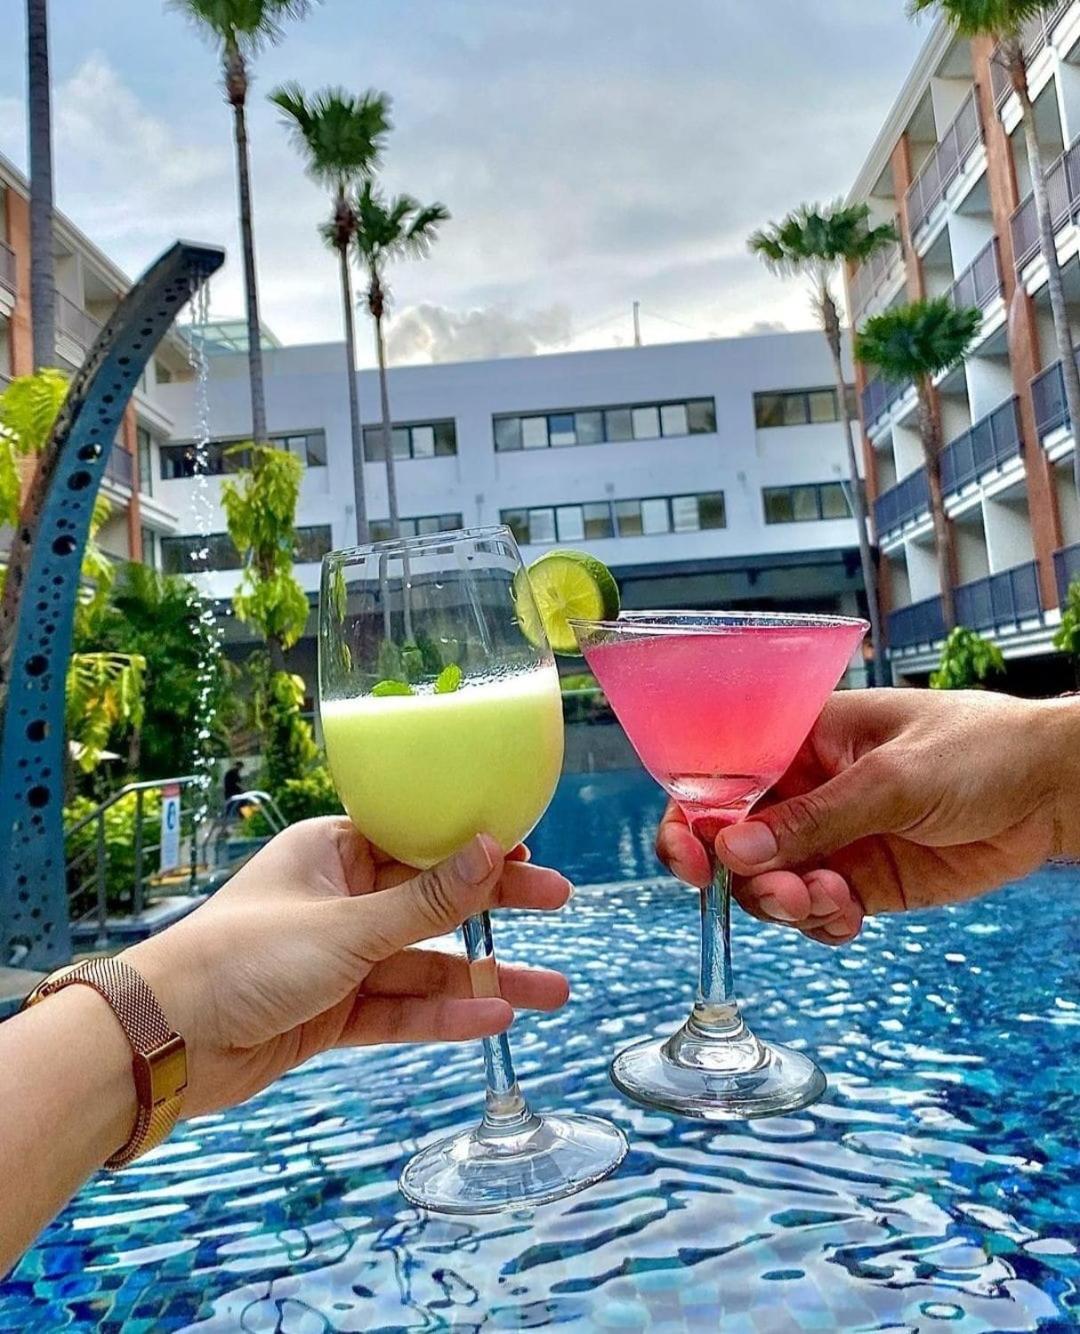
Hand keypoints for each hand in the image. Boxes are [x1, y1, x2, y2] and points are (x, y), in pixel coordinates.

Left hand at [126, 818, 570, 1115]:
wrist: (165, 1042)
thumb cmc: (243, 958)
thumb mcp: (346, 928)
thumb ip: (425, 901)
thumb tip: (491, 847)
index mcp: (333, 851)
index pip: (419, 839)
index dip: (474, 844)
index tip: (528, 848)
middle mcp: (340, 899)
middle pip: (432, 899)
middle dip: (494, 906)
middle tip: (559, 902)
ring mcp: (338, 959)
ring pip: (424, 963)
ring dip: (483, 976)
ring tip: (551, 991)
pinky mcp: (333, 1012)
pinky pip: (400, 1008)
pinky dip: (443, 1016)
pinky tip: (494, 1020)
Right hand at [656, 689, 1079, 945]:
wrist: (1052, 792)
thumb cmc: (978, 749)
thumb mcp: (892, 777)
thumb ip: (814, 818)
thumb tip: (734, 852)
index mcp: (798, 738)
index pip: (721, 775)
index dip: (694, 817)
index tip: (694, 859)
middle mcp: (804, 789)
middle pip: (734, 841)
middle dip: (743, 875)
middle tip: (780, 891)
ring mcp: (830, 838)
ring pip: (770, 884)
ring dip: (785, 903)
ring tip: (829, 901)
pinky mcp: (861, 881)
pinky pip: (815, 912)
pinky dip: (820, 923)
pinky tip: (848, 915)